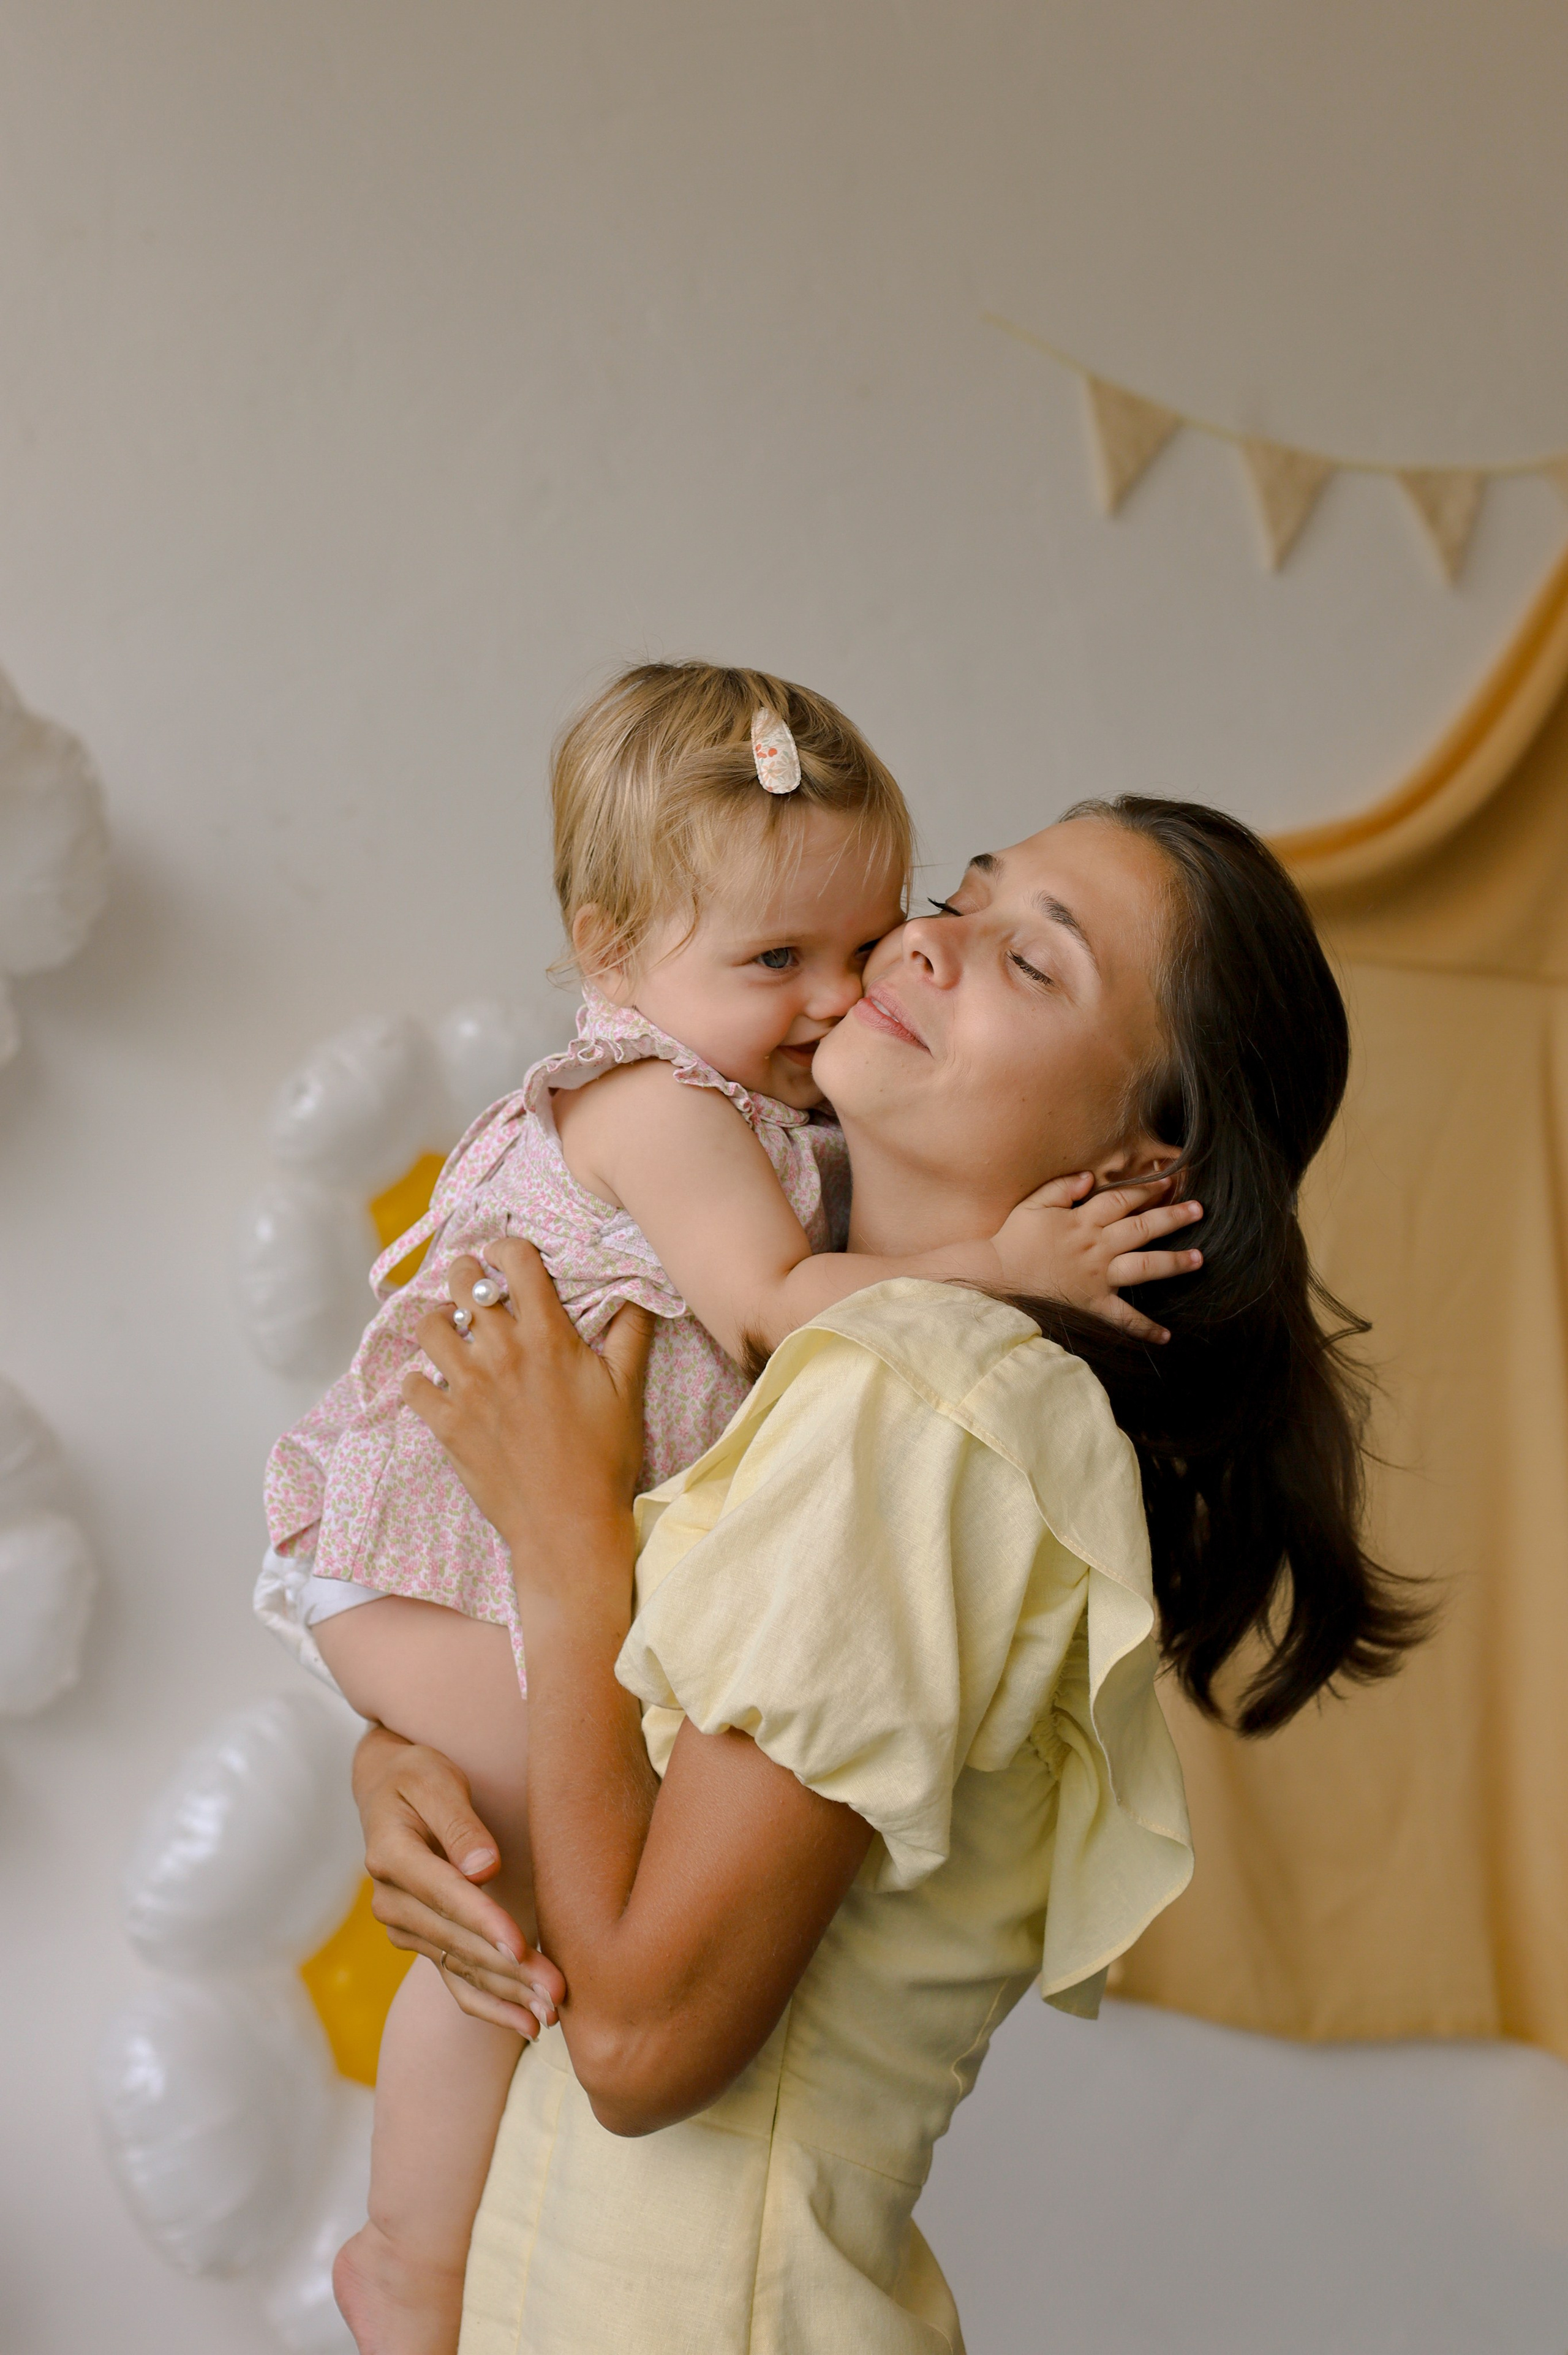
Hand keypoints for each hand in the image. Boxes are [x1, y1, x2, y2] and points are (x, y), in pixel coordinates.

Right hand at [353, 1724, 565, 2035]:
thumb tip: (484, 1867)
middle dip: (507, 1969)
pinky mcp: (423, 1940)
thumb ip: (459, 1822)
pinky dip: (490, 2005)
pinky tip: (526, 2026)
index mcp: (391, 1854)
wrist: (387, 1792)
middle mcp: (391, 1900)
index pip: (444, 1894)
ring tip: (550, 2015)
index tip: (519, 1945)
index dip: (482, 1921)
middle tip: (555, 1990)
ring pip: (460, 1967)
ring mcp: (404, 1926)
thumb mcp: (435, 1780)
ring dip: (506, 1994)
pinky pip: (455, 1979)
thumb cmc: (419, 1777)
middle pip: (457, 1941)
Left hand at [402, 1237, 652, 1596]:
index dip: (507, 1249)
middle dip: (467, 1276)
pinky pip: (411, 1384)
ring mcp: (469, 1388)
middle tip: (474, 1287)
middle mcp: (502, 1353)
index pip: (515, 1261)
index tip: (506, 1258)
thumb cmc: (604, 1457)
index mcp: (548, 1336)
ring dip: (439, 1321)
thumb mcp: (628, 1389)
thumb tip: (636, 1288)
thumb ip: (630, 1331)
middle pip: (464, 1283)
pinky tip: (436, 1384)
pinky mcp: (447, 1424)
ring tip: (452, 1331)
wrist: (568, 1525)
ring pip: (430, 1326)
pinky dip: (418, 1380)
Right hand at [991, 1175, 1202, 1342]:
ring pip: (1144, 1266)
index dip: (1148, 1188)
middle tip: (1198, 1209)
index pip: (1123, 1199)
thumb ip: (1062, 1187)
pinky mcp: (1094, 1303)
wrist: (996, 1276)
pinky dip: (1144, 1328)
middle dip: (1173, 1216)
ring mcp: (1098, 1276)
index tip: (1169, 1180)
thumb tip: (1090, 1177)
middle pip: (1143, 1227)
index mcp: (1084, 1220)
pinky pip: (1123, 1317)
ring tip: (1199, 1259)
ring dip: (1173, 1262)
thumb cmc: (1013, 1238)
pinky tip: (1166, 1336)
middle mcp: (1097, 1246)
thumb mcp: (1034, 1203)